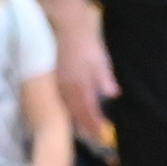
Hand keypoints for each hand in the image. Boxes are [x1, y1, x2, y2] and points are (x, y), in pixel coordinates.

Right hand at [56, 17, 118, 144]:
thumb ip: (105, 78)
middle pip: (76, 112)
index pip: (88, 110)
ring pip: (65, 107)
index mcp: (81, 84)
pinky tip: (66, 111)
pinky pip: (58, 99)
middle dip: (84, 126)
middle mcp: (68, 88)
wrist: (65, 28)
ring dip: (73, 120)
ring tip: (80, 130)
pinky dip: (64, 109)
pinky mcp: (52, 79)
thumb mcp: (100, 60)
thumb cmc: (85, 43)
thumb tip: (113, 94)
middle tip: (91, 137)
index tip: (99, 134)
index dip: (94, 123)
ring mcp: (58, 84)